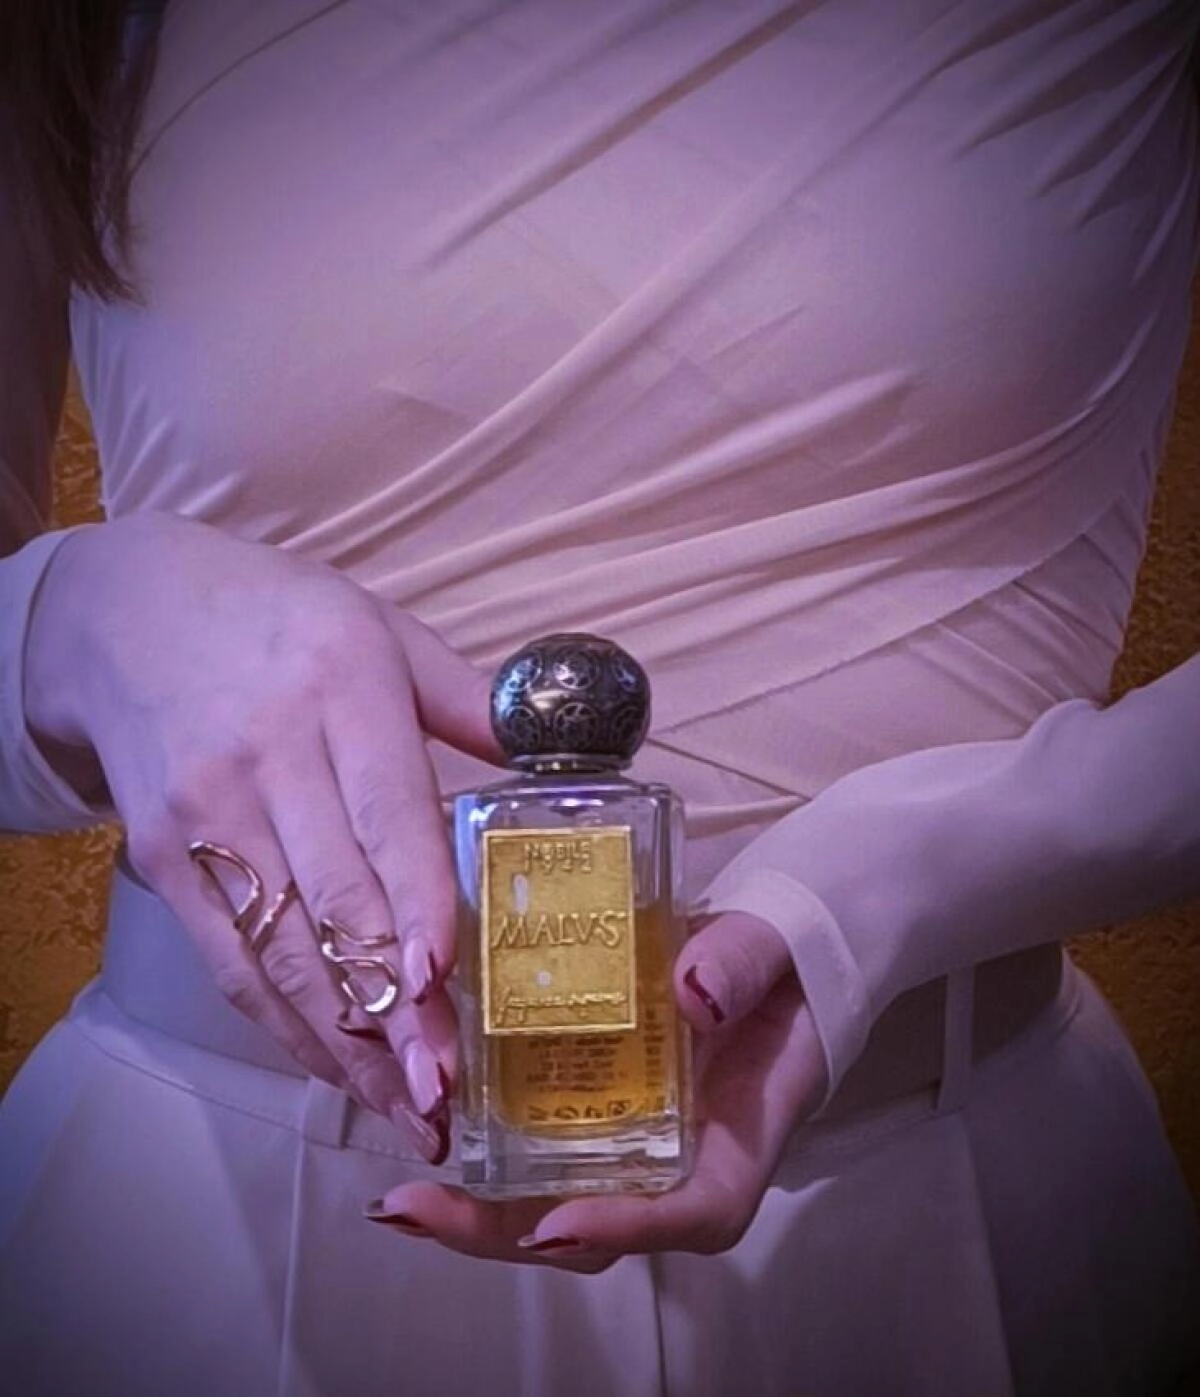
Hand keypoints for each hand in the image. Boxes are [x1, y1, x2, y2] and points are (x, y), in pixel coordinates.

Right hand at [24, 512, 500, 1158]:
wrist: (127, 615)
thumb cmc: (281, 621)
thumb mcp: (383, 630)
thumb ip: (470, 699)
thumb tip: (560, 753)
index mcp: (343, 689)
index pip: (386, 808)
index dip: (414, 899)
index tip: (445, 976)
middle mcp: (269, 756)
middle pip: (335, 898)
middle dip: (392, 1005)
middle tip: (443, 1091)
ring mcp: (205, 811)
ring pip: (280, 946)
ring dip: (344, 1041)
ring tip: (405, 1111)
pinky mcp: (162, 856)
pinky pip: (229, 956)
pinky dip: (283, 1023)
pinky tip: (337, 1068)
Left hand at [366, 912, 827, 1266]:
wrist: (768, 958)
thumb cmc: (780, 968)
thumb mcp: (770, 954)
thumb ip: (741, 965)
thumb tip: (694, 992)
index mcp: (734, 1142)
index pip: (691, 1211)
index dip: (624, 1228)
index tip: (554, 1225)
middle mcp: (673, 1165)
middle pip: (591, 1228)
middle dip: (501, 1233)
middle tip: (416, 1209)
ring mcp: (626, 1146)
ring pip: (550, 1201)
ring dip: (473, 1209)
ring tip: (397, 1199)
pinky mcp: (592, 1113)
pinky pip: (534, 1149)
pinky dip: (479, 1152)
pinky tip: (423, 1131)